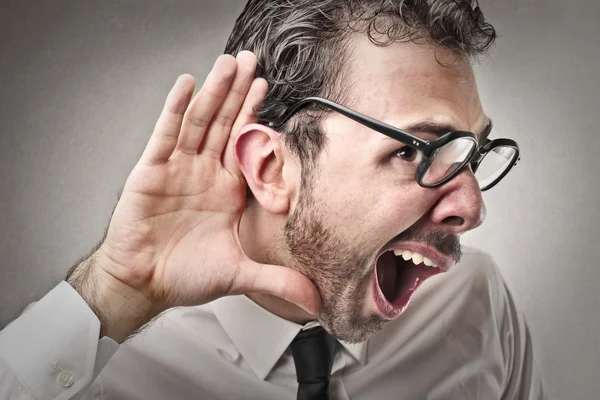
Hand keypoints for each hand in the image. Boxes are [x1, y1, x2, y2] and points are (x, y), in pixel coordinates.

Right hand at [70, 52, 319, 341]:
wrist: (144, 284)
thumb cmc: (184, 275)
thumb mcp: (240, 274)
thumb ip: (278, 279)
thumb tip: (314, 301)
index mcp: (226, 190)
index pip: (244, 144)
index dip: (255, 115)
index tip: (267, 89)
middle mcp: (204, 173)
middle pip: (223, 124)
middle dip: (237, 92)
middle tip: (250, 61)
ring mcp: (178, 169)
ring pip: (199, 122)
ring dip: (213, 92)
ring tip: (227, 64)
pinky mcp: (152, 171)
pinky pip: (165, 135)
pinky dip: (175, 109)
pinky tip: (187, 85)